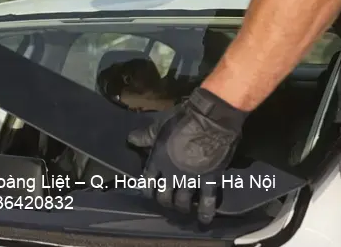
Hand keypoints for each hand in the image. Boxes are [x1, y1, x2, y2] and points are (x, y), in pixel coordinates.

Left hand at [127, 87, 247, 224]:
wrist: (209, 120)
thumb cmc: (181, 120)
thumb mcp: (159, 126)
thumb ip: (145, 136)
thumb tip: (131, 140)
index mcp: (157, 161)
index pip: (147, 181)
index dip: (147, 189)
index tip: (149, 193)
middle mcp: (171, 174)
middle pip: (164, 196)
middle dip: (164, 201)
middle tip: (167, 202)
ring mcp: (190, 180)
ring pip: (183, 202)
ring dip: (182, 207)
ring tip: (183, 208)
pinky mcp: (209, 180)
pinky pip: (207, 201)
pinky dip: (206, 212)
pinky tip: (204, 219)